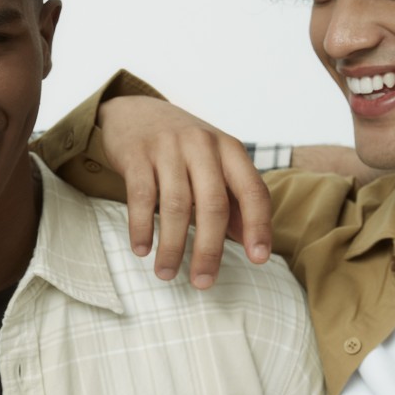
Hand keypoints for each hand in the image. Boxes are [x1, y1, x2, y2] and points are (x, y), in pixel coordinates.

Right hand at [98, 95, 272, 287]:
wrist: (135, 112)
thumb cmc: (182, 147)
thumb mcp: (214, 163)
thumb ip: (232, 198)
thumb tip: (247, 240)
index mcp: (229, 149)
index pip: (253, 190)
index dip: (258, 227)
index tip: (258, 259)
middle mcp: (202, 145)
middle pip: (213, 205)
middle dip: (209, 249)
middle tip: (203, 282)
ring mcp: (168, 148)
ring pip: (176, 206)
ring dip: (172, 246)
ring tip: (166, 273)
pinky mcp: (136, 155)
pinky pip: (141, 197)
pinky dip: (142, 227)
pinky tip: (142, 250)